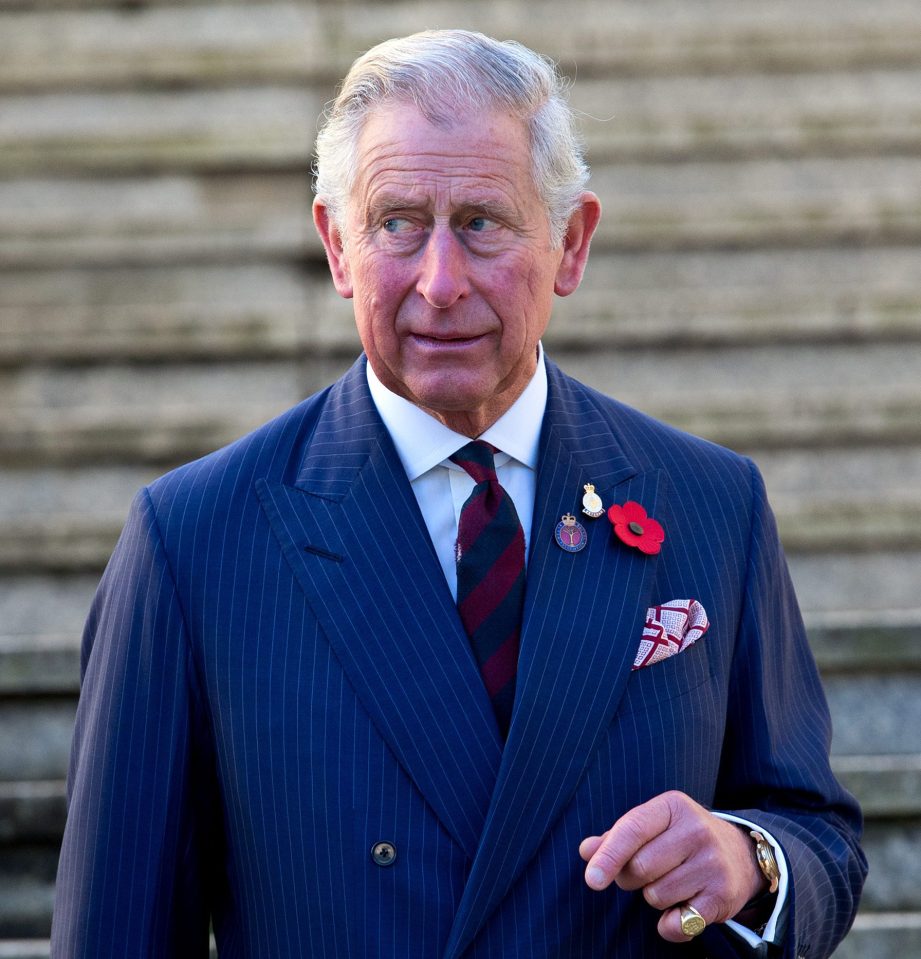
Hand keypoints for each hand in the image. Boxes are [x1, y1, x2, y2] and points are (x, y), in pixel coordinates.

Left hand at [579, 791, 766, 941]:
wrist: (740, 854)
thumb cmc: (681, 837)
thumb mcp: (654, 825)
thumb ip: (617, 837)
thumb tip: (587, 851)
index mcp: (673, 806)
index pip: (632, 830)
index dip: (608, 856)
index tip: (591, 880)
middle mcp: (696, 831)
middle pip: (640, 868)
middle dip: (630, 878)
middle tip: (642, 874)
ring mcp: (712, 863)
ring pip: (656, 896)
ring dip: (653, 897)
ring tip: (670, 882)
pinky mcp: (723, 896)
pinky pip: (679, 923)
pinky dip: (670, 924)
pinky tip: (680, 909)